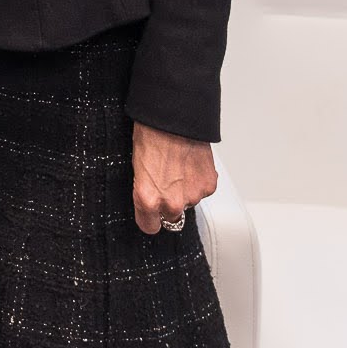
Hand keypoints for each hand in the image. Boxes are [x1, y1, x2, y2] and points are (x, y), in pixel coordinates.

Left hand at [130, 121, 217, 235]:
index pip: (149, 227)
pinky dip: (198, 181)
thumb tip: (151, 200)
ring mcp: (192, 195)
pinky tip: (190, 165)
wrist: (173, 120)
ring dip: (184, 191)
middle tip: (166, 185)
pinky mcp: (209, 186)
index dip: (149, 219)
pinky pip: (202, 191)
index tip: (150, 215)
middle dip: (168, 206)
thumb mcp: (137, 168)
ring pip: (189, 202)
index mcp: (148, 199)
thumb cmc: (151, 137)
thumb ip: (146, 192)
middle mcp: (171, 202)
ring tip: (178, 169)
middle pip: (171, 218)